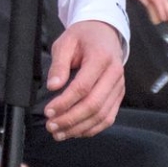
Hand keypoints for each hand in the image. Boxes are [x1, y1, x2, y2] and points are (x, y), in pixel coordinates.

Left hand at [44, 19, 123, 139]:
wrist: (105, 33)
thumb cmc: (83, 37)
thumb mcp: (66, 42)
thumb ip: (59, 64)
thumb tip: (53, 87)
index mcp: (101, 58)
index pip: (83, 87)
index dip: (64, 102)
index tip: (48, 111)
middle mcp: (114, 74)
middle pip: (94, 105)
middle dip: (70, 119)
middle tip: (51, 126)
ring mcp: (119, 86)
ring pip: (102, 115)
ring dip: (79, 128)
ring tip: (59, 133)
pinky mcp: (119, 95)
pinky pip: (108, 118)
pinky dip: (92, 129)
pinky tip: (75, 132)